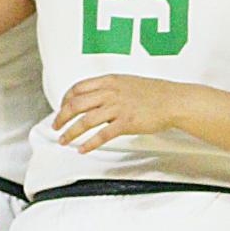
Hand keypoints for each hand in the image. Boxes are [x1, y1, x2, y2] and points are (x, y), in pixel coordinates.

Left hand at [53, 73, 181, 151]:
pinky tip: (82, 149)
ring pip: (85, 121)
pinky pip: (102, 135)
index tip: (61, 108)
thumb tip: (96, 99)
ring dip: (70, 132)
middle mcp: (110, 93)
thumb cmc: (155, 93)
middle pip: (76, 104)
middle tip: (55, 126)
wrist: (173, 101)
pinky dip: (89, 144)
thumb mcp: (127, 83)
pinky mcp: (126, 123)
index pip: (77, 88)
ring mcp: (118, 108)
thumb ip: (110, 89)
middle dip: (61, 117)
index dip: (65, 99)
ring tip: (63, 140)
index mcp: (109, 81)